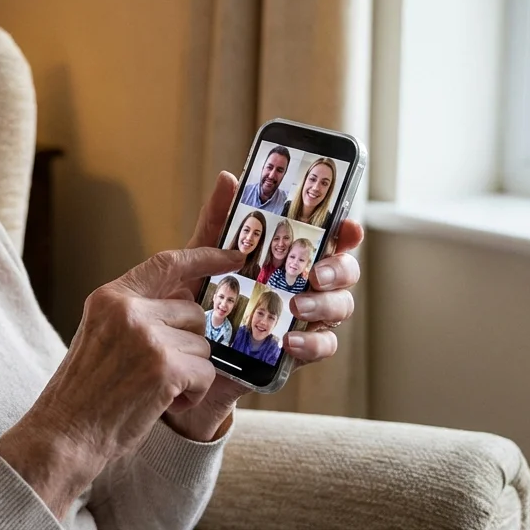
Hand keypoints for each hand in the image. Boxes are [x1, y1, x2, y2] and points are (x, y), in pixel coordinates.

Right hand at [0, 243, 244, 516]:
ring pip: (202, 346)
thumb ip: (139, 311)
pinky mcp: (165, 367)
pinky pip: (205, 373)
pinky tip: (163, 403)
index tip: (233, 256)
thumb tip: (187, 296)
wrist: (64, 434)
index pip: (166, 265)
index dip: (205, 257)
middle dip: (187, 343)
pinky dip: (193, 393)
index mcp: (110, 297)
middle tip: (156, 370)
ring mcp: (147, 336)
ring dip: (189, 373)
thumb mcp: (102, 334)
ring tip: (152, 389)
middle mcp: (128, 309)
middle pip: (192, 312)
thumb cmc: (85, 392)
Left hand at [162, 171, 363, 441]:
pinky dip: (313, 343)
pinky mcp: (296, 351)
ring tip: (298, 307)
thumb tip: (228, 177)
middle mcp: (303, 284)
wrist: (180, 349)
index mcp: (288, 257)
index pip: (329, 238)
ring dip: (325, 305)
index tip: (348, 228)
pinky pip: (322, 346)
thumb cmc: (196, 297)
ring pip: (339, 307)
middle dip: (339, 269)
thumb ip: (218, 219)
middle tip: (316, 273)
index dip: (346, 232)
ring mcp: (304, 318)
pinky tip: (291, 341)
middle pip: (344, 271)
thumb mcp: (201, 255)